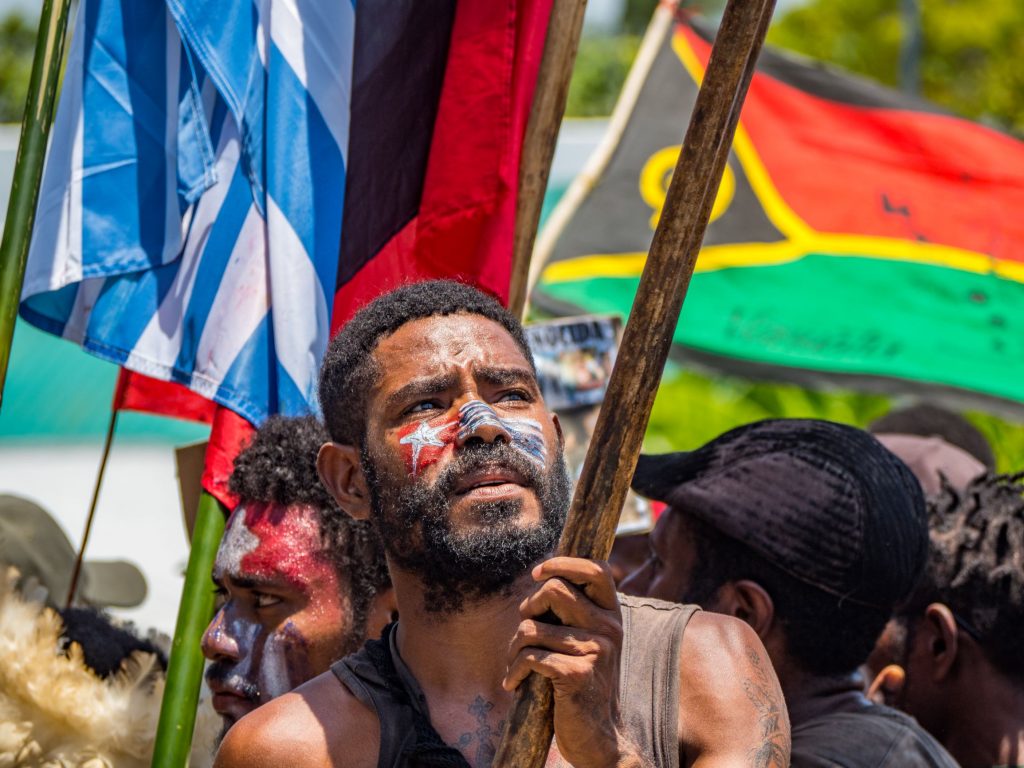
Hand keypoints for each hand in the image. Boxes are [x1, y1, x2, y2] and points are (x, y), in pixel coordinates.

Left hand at [503, 557, 642, 767]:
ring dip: (514, 647)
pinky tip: (515, 683)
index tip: (537, 574)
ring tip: (517, 663)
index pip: (596, 569)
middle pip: (552, 589)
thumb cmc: (583, 684)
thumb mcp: (588, 641)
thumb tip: (542, 575)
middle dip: (528, 608)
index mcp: (612, 615)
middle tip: (525, 634)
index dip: (562, 563)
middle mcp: (608, 628)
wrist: (600, 737)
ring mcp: (595, 650)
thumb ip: (574, 612)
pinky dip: (514, 670)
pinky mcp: (577, 674)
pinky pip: (528, 656)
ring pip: (531, 626)